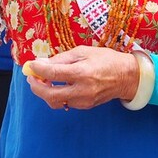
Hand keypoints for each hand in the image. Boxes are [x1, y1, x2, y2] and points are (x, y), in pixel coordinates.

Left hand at [23, 45, 139, 110]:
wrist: (126, 77)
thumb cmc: (105, 59)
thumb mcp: (83, 51)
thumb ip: (61, 58)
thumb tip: (42, 63)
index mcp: (82, 73)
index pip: (52, 74)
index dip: (37, 70)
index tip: (30, 66)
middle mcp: (82, 90)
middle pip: (50, 95)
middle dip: (36, 87)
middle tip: (31, 78)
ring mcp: (84, 101)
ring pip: (56, 101)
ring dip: (45, 92)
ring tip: (43, 81)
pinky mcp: (85, 106)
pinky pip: (65, 102)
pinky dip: (57, 94)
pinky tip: (57, 85)